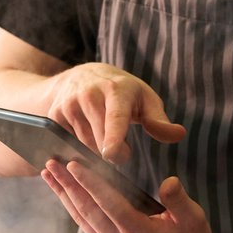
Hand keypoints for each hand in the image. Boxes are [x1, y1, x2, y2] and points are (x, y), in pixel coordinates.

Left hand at [43, 164, 232, 232]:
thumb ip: (178, 199)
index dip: (89, 182)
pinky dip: (73, 207)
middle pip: (87, 210)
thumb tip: (169, 182)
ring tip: (48, 173)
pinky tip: (64, 192)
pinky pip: (87, 226)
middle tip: (49, 162)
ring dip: (63, 195)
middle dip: (66, 184)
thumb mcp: (194, 218)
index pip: (108, 203)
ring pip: (82, 218)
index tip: (73, 164)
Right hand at [46, 64, 185, 162]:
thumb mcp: (145, 100)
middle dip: (114, 154)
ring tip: (102, 137)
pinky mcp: (54, 116)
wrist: (82, 77)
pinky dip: (79, 149)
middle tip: (122, 151)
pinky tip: (85, 137)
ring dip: (96, 152)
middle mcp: (89, 95)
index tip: (112, 153)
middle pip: (100, 141)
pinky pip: (68, 145)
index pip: (115, 117)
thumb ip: (159, 120)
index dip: (114, 137)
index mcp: (116, 90)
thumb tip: (178, 134)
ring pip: (84, 147)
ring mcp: (68, 105)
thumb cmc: (123, 93)